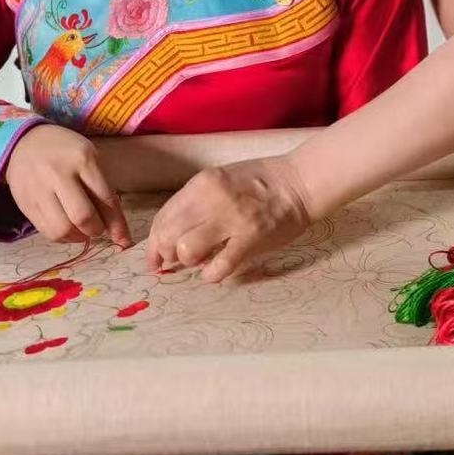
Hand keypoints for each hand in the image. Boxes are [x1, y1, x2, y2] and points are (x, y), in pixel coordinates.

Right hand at [5, 123, 131, 247]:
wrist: (25, 143)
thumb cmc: (66, 152)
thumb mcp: (90, 159)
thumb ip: (101, 189)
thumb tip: (116, 228)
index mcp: (83, 159)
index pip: (105, 198)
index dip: (117, 224)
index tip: (124, 241)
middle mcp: (59, 174)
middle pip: (82, 217)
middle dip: (95, 230)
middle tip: (97, 228)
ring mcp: (38, 190)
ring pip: (61, 230)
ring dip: (77, 238)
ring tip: (81, 231)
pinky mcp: (25, 204)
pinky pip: (46, 231)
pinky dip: (61, 237)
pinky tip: (66, 228)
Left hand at [144, 155, 313, 283]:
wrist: (299, 182)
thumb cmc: (260, 181)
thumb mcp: (220, 179)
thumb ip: (196, 202)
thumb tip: (171, 234)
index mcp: (202, 183)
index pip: (163, 217)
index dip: (154, 242)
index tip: (155, 256)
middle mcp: (212, 199)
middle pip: (168, 235)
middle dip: (165, 254)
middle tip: (174, 262)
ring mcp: (231, 219)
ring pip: (187, 250)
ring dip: (188, 261)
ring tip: (200, 260)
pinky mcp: (251, 238)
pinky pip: (219, 266)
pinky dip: (211, 275)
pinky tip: (214, 272)